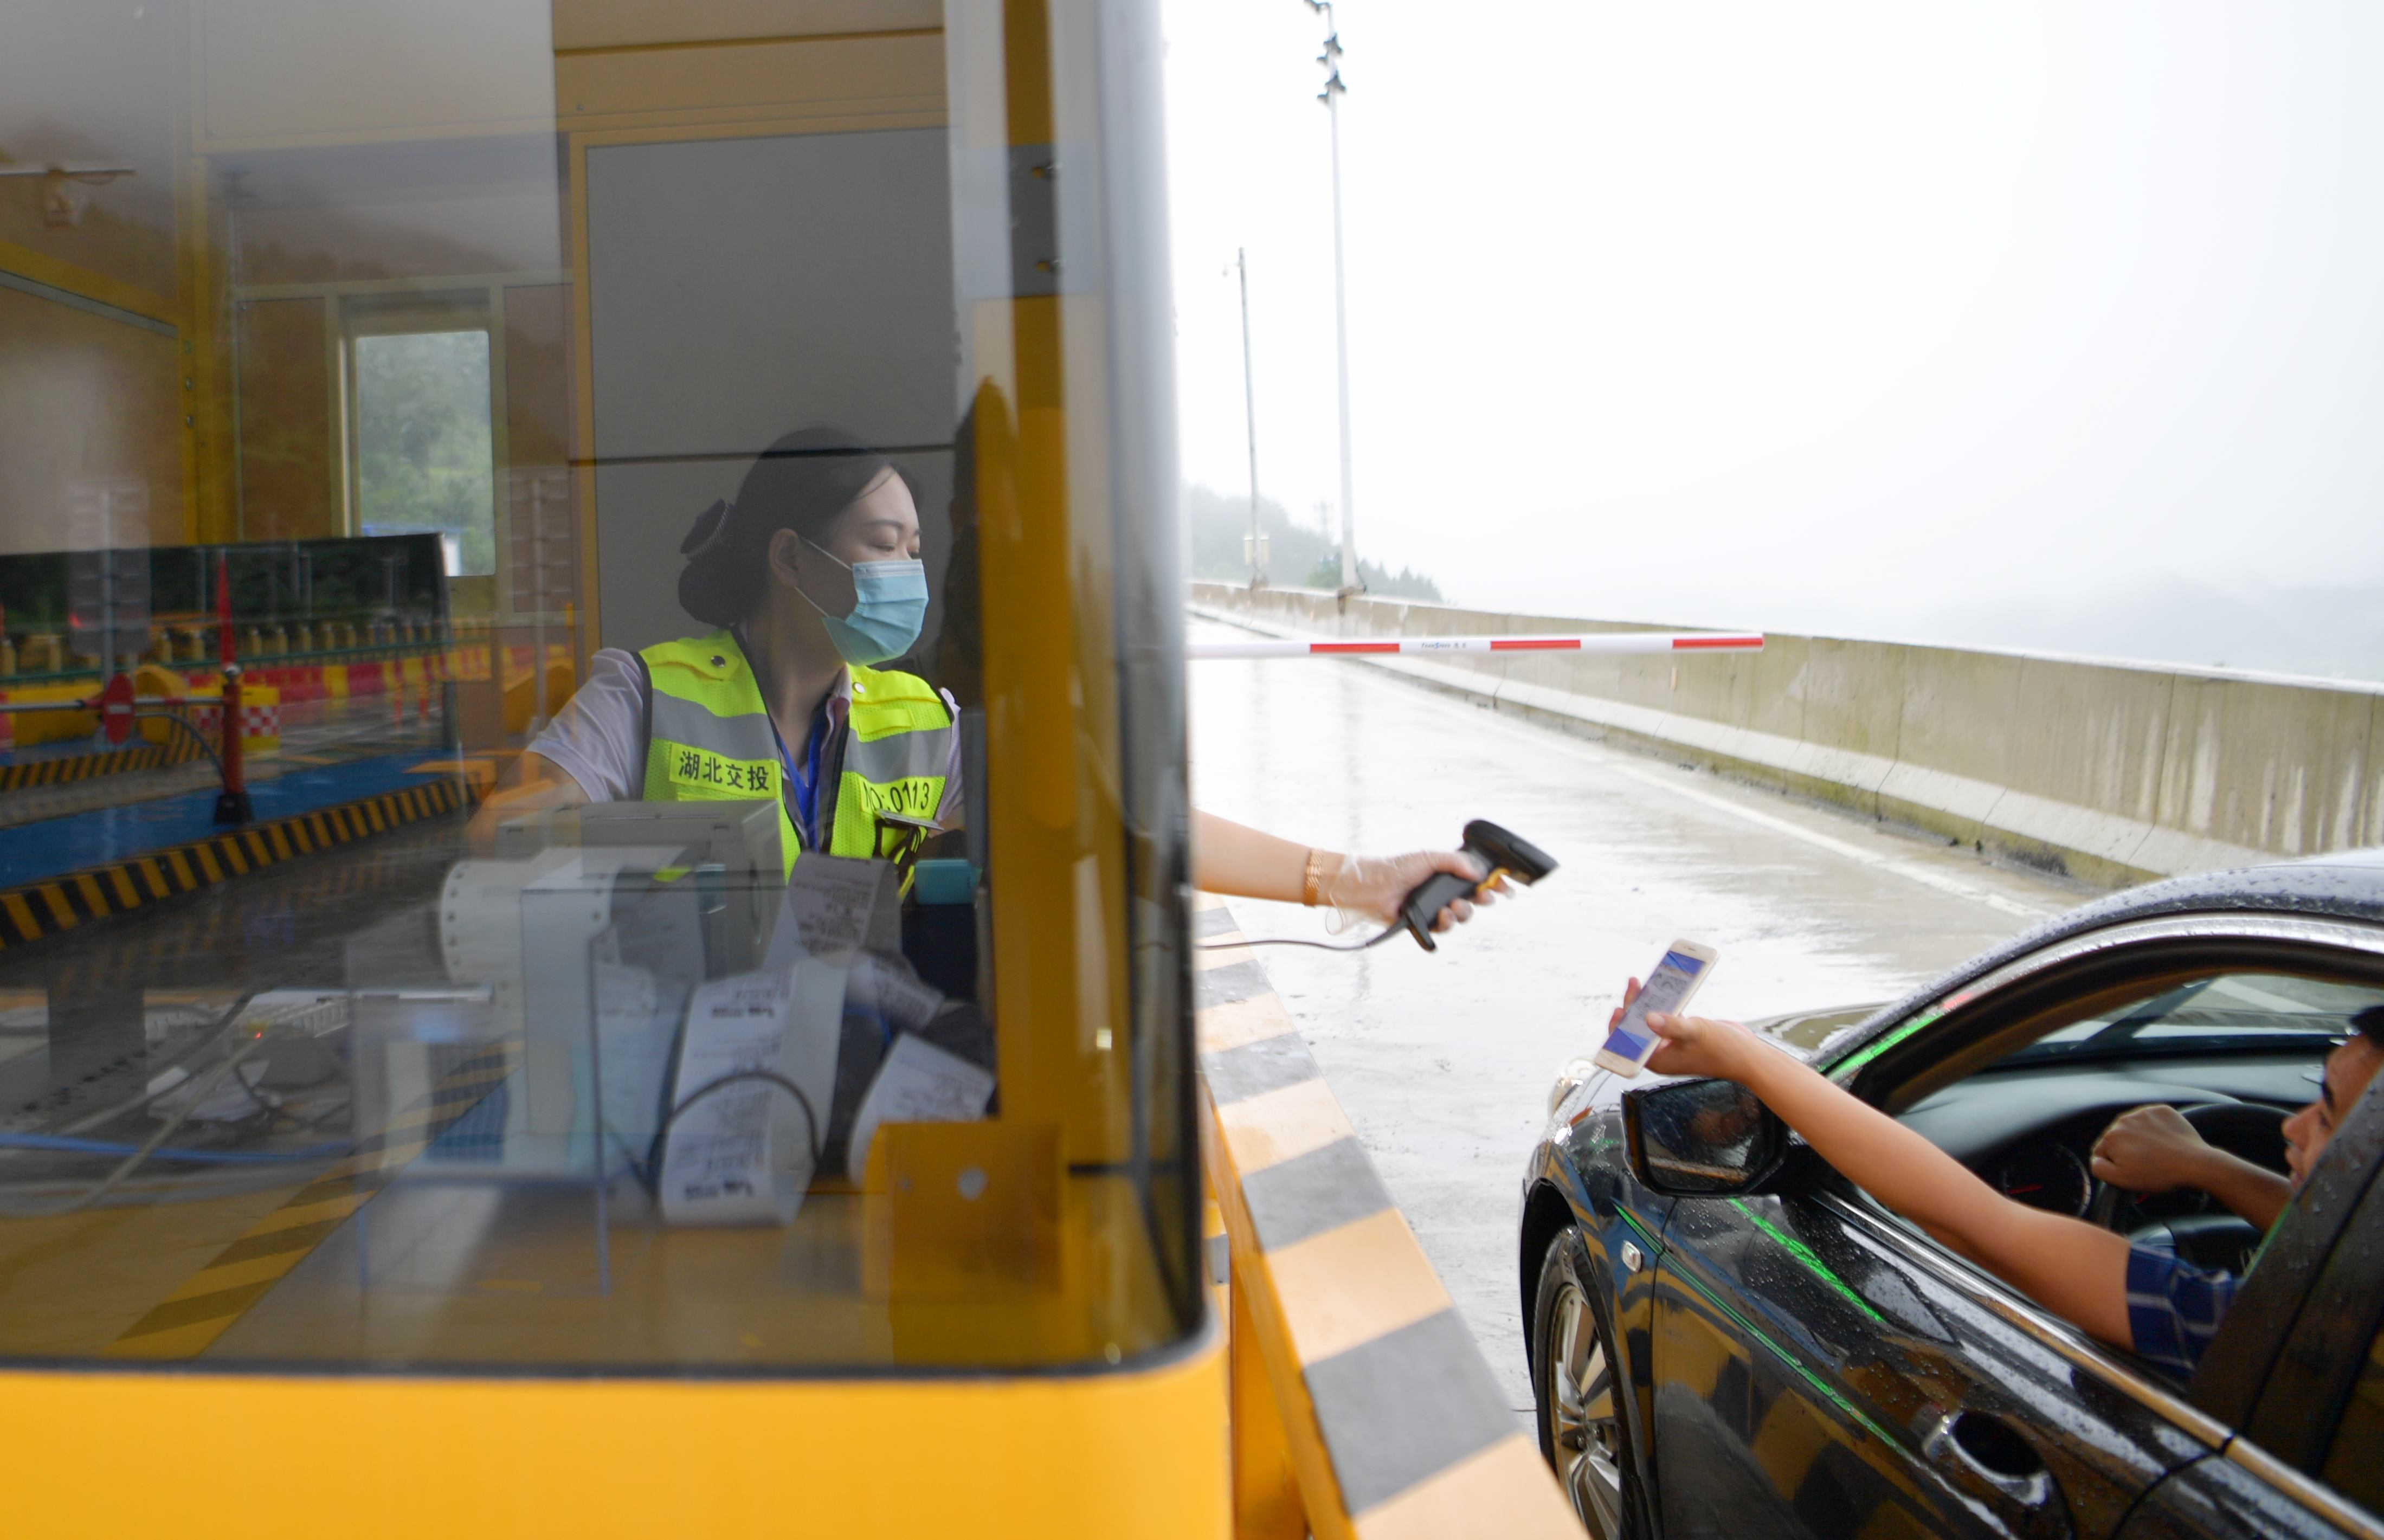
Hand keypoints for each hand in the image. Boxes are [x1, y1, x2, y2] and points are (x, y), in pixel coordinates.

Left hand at [1320, 849, 1494, 929]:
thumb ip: (1455, 862)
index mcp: (1448, 874)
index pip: (1477, 880)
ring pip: (1462, 916)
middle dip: (1483, 900)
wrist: (1374, 887)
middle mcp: (1444, 892)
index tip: (1505, 888)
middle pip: (1475, 901)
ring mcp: (1435, 908)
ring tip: (1452, 907)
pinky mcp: (1426, 924)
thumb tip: (1479, 873)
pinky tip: (1441, 915)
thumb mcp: (1429, 857)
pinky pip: (1444, 929)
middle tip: (1482, 897)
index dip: (1493, 885)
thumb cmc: (1397, 868)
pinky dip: (1446, 924)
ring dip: (1463, 912)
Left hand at [1606, 978, 1753, 1079]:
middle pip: (1638, 1029)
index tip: (1619, 1007)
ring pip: (1653, 1021)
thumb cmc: (1724, 1050)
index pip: (1629, 1045)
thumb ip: (1671, 1025)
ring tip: (1644, 982)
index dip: (1620, 1027)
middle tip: (1634, 983)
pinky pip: (1669, 1017)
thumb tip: (1648, 1018)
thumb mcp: (1695, 1033)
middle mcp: (1662, 1053)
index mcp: (1659, 1060)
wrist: (1748, 1056)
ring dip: (1648, 1003)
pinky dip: (1666, 1003)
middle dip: (1633, 1007)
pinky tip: (1664, 990)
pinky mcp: (1684, 1035)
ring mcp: (1673, 1044)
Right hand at [2089, 1104, 2213, 1194]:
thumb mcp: (2121, 1180)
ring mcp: (2144, 1113)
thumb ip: (2099, 1168)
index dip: (2114, 1164)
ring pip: (2134, 1128)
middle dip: (2127, 1150)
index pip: (2102, 1151)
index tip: (2129, 1170)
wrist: (2196, 1164)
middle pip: (2118, 1138)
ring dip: (2140, 1139)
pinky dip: (2155, 1130)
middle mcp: (2124, 1120)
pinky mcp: (2162, 1111)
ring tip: (2157, 1154)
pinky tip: (2165, 1142)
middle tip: (2144, 1164)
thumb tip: (2096, 1159)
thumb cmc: (2160, 1174)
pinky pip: (2152, 1120)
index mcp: (2111, 1137)